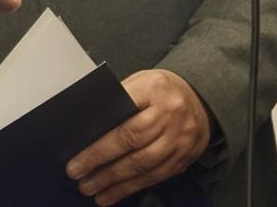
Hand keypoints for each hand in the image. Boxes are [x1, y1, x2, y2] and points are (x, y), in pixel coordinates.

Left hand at [66, 69, 210, 205]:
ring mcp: (178, 138)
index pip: (122, 111)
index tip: (77, 152)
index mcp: (154, 89)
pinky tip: (112, 194)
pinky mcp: (182, 158)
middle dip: (100, 159)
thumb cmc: (160, 91)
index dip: (100, 136)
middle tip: (76, 173)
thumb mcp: (140, 82)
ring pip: (142, 164)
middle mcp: (169, 114)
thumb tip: (89, 126)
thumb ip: (119, 99)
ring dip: (113, 180)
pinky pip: (154, 177)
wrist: (199, 100)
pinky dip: (130, 188)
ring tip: (90, 188)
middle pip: (131, 140)